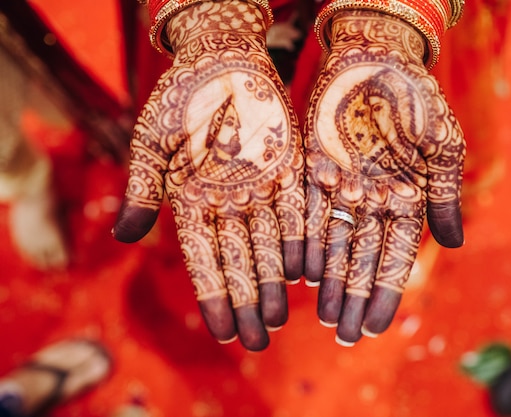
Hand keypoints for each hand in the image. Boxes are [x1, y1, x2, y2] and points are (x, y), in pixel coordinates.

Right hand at [113, 1, 304, 350]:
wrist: (222, 58)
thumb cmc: (181, 97)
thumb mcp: (153, 141)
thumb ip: (143, 188)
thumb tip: (123, 235)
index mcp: (194, 200)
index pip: (204, 258)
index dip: (213, 295)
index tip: (221, 331)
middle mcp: (229, 202)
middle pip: (240, 260)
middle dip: (247, 301)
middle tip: (257, 340)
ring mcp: (261, 188)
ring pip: (269, 244)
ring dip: (274, 282)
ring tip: (280, 319)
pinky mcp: (290, 169)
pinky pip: (296, 211)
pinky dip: (300, 240)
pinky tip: (304, 272)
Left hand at [304, 10, 464, 345]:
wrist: (374, 56)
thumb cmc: (415, 96)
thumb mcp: (441, 144)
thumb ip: (444, 194)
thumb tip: (456, 244)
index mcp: (406, 198)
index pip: (396, 256)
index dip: (387, 292)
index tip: (378, 327)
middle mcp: (373, 201)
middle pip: (363, 260)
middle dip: (355, 299)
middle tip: (345, 336)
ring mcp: (343, 189)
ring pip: (335, 245)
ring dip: (331, 282)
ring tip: (325, 318)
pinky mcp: (314, 172)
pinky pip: (309, 216)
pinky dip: (307, 245)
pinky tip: (303, 275)